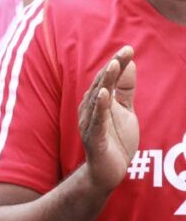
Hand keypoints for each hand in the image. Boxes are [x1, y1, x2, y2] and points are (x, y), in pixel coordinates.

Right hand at [79, 46, 137, 191]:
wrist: (107, 172)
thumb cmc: (115, 140)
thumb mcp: (125, 111)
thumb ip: (125, 90)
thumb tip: (130, 64)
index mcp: (98, 101)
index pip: (108, 78)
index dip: (118, 63)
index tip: (129, 49)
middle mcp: (90, 109)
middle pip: (101, 84)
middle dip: (113, 67)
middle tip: (124, 52)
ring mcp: (90, 123)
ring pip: (97, 99)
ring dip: (105, 82)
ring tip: (113, 66)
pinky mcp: (94, 138)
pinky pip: (97, 121)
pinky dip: (99, 107)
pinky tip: (104, 95)